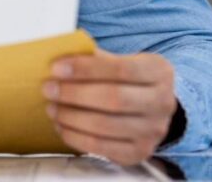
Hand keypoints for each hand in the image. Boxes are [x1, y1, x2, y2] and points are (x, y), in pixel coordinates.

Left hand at [43, 49, 177, 165]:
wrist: (150, 109)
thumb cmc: (126, 80)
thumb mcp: (119, 61)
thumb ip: (95, 59)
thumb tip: (60, 60)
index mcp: (159, 71)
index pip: (121, 69)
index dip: (86, 69)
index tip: (56, 67)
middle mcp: (163, 102)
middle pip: (114, 99)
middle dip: (74, 94)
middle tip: (48, 88)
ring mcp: (154, 131)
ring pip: (106, 126)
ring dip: (71, 117)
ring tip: (51, 108)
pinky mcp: (139, 152)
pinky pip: (101, 147)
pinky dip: (75, 137)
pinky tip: (61, 126)